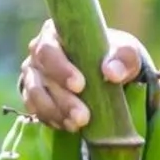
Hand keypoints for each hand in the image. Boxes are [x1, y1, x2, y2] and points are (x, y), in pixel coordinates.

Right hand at [19, 19, 149, 131]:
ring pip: (35, 96)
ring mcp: (34, 75)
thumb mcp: (125, 52)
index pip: (49, 49)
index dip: (60, 69)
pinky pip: (36, 110)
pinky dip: (51, 119)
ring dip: (55, 112)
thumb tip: (111, 73)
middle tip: (83, 117)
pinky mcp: (34, 96)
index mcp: (55, 33)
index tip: (80, 85)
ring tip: (78, 125)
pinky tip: (69, 127)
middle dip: (62, 99)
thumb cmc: (113, 55)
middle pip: (40, 76)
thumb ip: (122, 58)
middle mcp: (38, 52)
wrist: (108, 72)